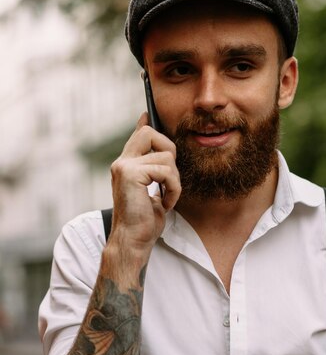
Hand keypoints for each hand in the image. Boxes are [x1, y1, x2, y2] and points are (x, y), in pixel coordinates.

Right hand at [108, 113, 180, 255]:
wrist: (133, 241)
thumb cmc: (144, 221)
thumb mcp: (152, 192)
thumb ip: (155, 172)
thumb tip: (165, 156)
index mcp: (126, 165)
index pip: (137, 135)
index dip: (145, 122)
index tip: (148, 113)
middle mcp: (122, 162)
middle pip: (149, 133)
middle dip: (169, 149)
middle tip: (169, 177)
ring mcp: (124, 167)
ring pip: (166, 156)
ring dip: (174, 179)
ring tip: (166, 197)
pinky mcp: (131, 174)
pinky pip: (166, 171)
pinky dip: (173, 189)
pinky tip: (164, 203)